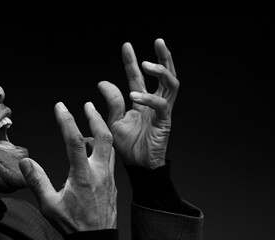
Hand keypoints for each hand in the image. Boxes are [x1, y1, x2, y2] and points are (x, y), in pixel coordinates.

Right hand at [19, 102, 116, 233]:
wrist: (97, 239)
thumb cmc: (74, 225)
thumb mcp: (50, 205)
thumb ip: (38, 181)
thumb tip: (26, 162)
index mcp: (83, 176)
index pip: (75, 141)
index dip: (67, 120)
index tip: (60, 106)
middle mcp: (99, 172)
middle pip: (103, 136)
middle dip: (96, 117)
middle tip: (88, 104)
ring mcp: (109, 176)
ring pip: (110, 146)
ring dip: (101, 130)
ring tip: (91, 121)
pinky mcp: (113, 181)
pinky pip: (110, 157)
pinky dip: (103, 147)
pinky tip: (94, 148)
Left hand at [98, 38, 178, 168]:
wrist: (138, 166)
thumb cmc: (128, 146)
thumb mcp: (114, 121)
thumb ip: (112, 102)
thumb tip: (103, 82)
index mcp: (142, 101)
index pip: (138, 76)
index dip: (132, 61)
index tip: (126, 45)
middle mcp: (155, 102)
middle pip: (165, 74)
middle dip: (163, 56)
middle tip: (158, 41)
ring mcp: (162, 111)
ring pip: (171, 84)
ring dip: (161, 71)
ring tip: (146, 63)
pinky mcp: (165, 121)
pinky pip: (162, 105)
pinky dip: (149, 98)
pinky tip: (136, 96)